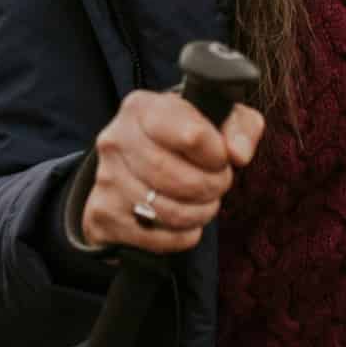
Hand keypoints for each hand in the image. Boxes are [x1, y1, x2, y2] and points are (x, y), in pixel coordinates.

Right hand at [79, 90, 265, 253]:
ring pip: (170, 212)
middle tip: (218, 184)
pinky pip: (158, 238)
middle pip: (181, 179)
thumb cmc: (180, 138)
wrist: (129, 163)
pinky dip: (182, 235)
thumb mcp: (215, 119)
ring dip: (200, 213)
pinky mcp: (104, 214)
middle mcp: (116, 139)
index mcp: (142, 108)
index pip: (192, 136)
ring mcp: (106, 178)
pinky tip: (184, 222)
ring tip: (204, 202)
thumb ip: (240, 127)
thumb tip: (238, 155)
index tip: (222, 158)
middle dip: (212, 187)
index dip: (217, 155)